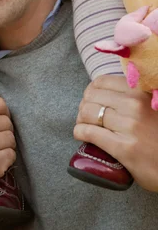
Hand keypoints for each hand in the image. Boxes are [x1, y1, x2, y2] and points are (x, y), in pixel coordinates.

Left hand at [74, 75, 157, 191]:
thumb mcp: (151, 105)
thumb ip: (133, 96)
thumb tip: (106, 92)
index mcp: (140, 91)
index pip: (101, 82)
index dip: (91, 91)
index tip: (91, 100)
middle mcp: (135, 104)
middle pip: (91, 96)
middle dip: (84, 106)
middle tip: (86, 116)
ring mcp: (129, 126)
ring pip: (87, 112)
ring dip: (80, 119)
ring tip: (83, 125)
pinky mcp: (124, 148)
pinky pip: (90, 132)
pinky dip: (79, 132)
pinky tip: (80, 135)